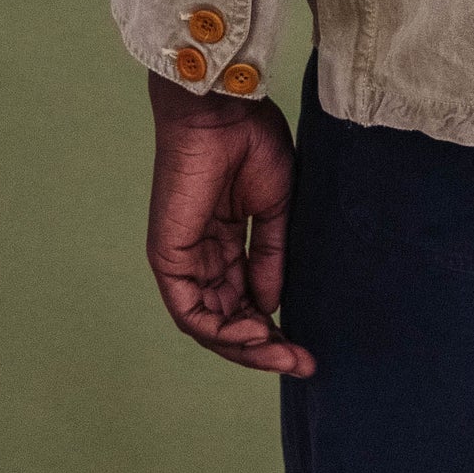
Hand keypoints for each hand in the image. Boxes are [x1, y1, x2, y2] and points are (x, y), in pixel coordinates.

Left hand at [145, 73, 316, 375]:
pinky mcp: (168, 258)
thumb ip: (269, 258)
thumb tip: (271, 306)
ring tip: (281, 353)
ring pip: (208, 323)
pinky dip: (222, 330)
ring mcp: (181, 260)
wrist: (226, 110)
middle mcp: (200, 256)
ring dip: (244, 345)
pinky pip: (190, 311)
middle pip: (226, 318)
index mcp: (223, 241)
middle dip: (262, 346)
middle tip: (299, 362)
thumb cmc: (251, 142)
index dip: (272, 326)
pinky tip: (255, 332)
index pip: (242, 298)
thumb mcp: (273, 209)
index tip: (305, 348)